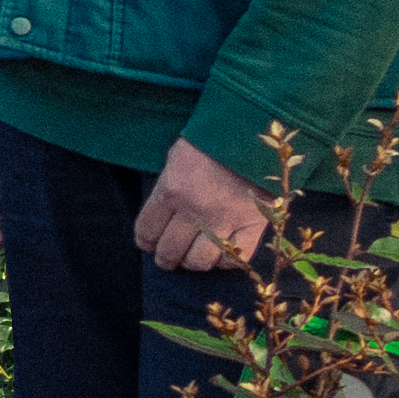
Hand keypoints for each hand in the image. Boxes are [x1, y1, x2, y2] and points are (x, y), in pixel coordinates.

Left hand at [135, 138, 279, 272]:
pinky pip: (235, 259)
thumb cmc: (209, 142)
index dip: (145, 242)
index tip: (147, 244)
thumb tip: (161, 216)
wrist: (252, 134)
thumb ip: (167, 188)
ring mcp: (224, 220)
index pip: (147, 230)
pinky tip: (221, 254)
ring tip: (192, 260)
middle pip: (171, 251)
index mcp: (169, 191)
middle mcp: (193, 210)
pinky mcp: (253, 225)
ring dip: (193, 264)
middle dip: (165, 259)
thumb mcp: (175, 159)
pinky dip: (225, 262)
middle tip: (168, 259)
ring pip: (200, 261)